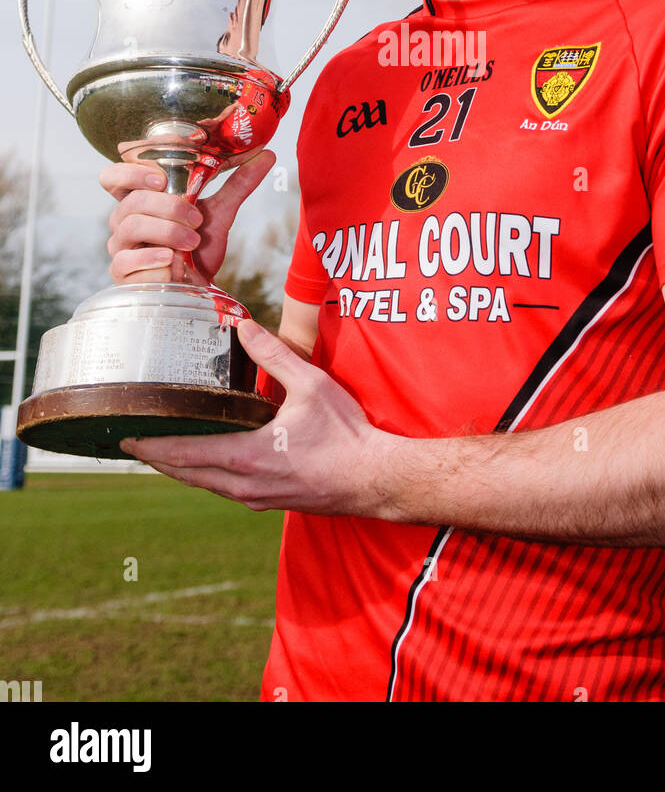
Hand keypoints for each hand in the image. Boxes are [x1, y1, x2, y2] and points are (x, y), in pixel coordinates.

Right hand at [100, 149, 276, 284]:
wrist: (200, 287)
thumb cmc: (198, 248)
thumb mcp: (220, 213)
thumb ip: (239, 184)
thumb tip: (267, 155)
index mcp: (140, 200)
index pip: (113, 177)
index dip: (131, 172)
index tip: (161, 178)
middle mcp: (124, 220)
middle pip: (131, 201)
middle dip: (168, 206)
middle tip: (195, 218)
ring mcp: (120, 247)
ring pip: (131, 226)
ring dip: (167, 231)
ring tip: (192, 241)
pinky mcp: (122, 273)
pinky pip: (128, 260)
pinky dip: (153, 258)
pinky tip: (171, 260)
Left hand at [119, 320, 394, 515]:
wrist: (374, 479)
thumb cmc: (345, 433)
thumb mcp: (310, 385)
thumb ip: (274, 355)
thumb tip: (244, 326)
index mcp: (246, 456)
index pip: (184, 455)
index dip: (152, 447)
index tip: (126, 439)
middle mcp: (244, 484)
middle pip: (186, 474)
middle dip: (158, 459)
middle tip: (133, 443)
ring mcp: (257, 498)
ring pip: (205, 485)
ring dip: (181, 469)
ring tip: (163, 452)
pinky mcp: (271, 502)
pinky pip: (225, 490)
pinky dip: (206, 476)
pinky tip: (208, 462)